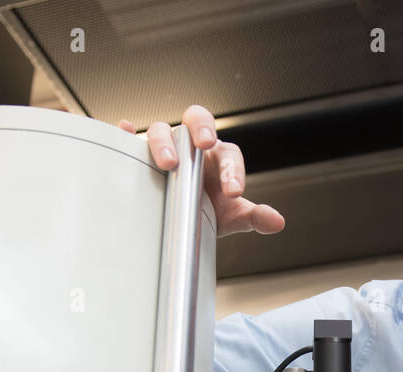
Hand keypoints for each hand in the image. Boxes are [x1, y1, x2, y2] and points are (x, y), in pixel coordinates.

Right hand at [118, 105, 284, 237]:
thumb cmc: (206, 210)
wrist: (176, 219)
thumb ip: (253, 217)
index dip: (233, 171)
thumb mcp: (230, 216)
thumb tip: (277, 222)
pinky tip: (124, 132)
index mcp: (217, 155)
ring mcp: (164, 146)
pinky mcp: (139, 154)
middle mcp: (191, 144)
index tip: (233, 191)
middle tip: (206, 144)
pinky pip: (130, 137)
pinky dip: (126, 133)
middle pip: (197, 118)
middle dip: (202, 128)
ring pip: (162, 129)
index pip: (228, 153)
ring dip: (165, 142)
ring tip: (168, 163)